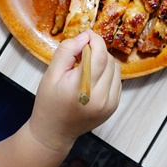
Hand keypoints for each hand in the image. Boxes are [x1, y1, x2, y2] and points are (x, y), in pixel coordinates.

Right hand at [29, 30, 121, 152]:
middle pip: (109, 61)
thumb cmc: (49, 103)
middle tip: (82, 51)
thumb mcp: (51, 74)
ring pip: (116, 69)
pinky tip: (93, 76)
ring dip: (104, 61)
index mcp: (82, 89)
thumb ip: (67, 52)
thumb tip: (85, 37)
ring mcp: (110, 104)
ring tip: (87, 65)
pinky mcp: (113, 107)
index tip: (87, 34)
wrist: (54, 132)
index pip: (100, 56)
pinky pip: (117, 80)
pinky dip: (108, 73)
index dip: (96, 40)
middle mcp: (101, 98)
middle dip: (98, 50)